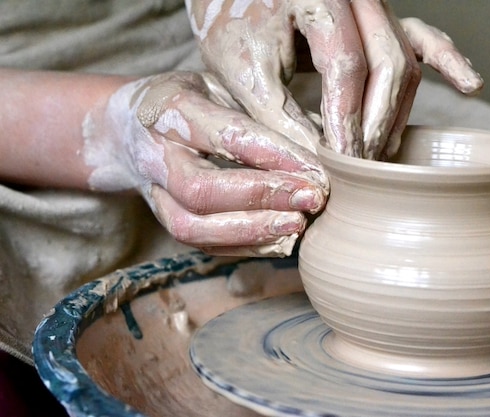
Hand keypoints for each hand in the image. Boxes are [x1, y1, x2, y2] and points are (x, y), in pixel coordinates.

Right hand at [83, 71, 327, 256]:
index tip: (319, 172)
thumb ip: (265, 110)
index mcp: (172, 108)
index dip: (277, 158)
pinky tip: (280, 239)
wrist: (125, 125)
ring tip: (299, 225)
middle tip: (313, 200)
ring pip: (191, 226)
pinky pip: (199, 244)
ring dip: (250, 232)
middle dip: (262, 199)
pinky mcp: (162, 217)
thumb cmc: (191, 99)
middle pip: (201, 189)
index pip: (228, 136)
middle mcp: (156, 153)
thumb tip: (324, 144)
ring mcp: (153, 191)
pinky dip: (243, 246)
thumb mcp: (225, 83)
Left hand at [186, 0, 482, 158]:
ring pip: (406, 61)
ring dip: (395, 112)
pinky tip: (470, 85)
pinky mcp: (379, 18)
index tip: (344, 163)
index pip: (347, 67)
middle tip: (362, 166)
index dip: (348, 120)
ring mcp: (373, 5)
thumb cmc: (231, 22)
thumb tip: (319, 166)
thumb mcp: (243, 72)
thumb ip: (280, 118)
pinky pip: (423, 37)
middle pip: (389, 65)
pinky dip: (446, 63)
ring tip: (381, 153)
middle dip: (376, 123)